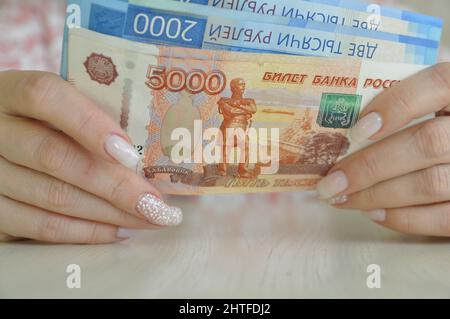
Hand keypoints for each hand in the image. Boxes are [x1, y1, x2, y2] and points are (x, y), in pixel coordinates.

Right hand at [0, 71, 181, 243]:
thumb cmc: (45, 124)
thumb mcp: (61, 109)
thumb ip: (94, 117)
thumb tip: (152, 153)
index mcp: (11, 92)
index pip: (44, 96)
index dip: (89, 123)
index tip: (130, 154)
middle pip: (53, 156)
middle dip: (115, 184)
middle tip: (156, 203)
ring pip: (52, 197)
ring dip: (109, 213)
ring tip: (150, 218)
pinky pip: (39, 227)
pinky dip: (85, 232)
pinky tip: (118, 231)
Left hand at [317, 63, 449, 236]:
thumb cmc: (433, 126)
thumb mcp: (429, 106)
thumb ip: (401, 105)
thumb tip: (342, 124)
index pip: (438, 83)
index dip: (397, 104)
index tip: (356, 129)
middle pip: (427, 143)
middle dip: (369, 165)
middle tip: (330, 181)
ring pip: (432, 183)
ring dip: (377, 195)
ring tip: (341, 199)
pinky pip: (445, 219)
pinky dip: (404, 219)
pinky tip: (374, 214)